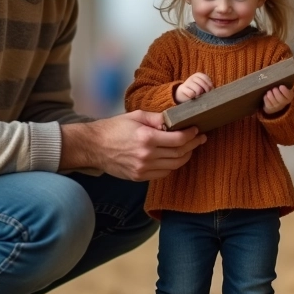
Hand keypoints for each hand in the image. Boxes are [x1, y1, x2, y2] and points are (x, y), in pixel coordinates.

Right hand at [60, 111, 205, 180]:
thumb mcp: (136, 116)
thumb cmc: (113, 128)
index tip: (196, 130)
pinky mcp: (139, 177)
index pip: (179, 140)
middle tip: (200, 138)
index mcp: (147, 138)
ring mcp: (143, 169)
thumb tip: (175, 120)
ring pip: (174, 165)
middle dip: (193, 145)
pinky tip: (173, 157)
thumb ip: (157, 118)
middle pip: (180, 153)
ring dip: (185, 156)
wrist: (93, 147)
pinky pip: (163, 173)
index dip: (191, 135)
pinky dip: (172, 166)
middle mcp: (147, 156)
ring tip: (190, 148)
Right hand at [175, 72, 212, 102]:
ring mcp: (187, 82)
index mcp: (198, 75)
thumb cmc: (195, 90)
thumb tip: (211, 89)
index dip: (209, 85)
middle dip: (205, 90)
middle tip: (204, 94)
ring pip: (198, 89)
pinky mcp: (182, 88)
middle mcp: (192, 77)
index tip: (209, 90)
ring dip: (199, 94)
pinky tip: (192, 96)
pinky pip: (191, 93)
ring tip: (198, 95)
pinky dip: (193, 96)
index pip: (206, 78)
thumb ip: (207, 86)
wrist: (182, 93)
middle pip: (202, 83)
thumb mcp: (202, 86)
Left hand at [261, 85, 292, 114]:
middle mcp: (284, 102)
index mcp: (289, 96)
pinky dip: (266, 98)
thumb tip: (278, 72)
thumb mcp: (284, 88)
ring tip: (269, 91)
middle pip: (280, 99)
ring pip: (273, 101)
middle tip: (274, 88)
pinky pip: (267, 103)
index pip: (288, 95)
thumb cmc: (280, 91)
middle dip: (276, 92)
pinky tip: (266, 95)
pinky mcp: (270, 108)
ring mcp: (277, 106)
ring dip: (270, 95)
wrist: (276, 102)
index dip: (284, 91)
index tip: (281, 86)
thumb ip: (283, 82)